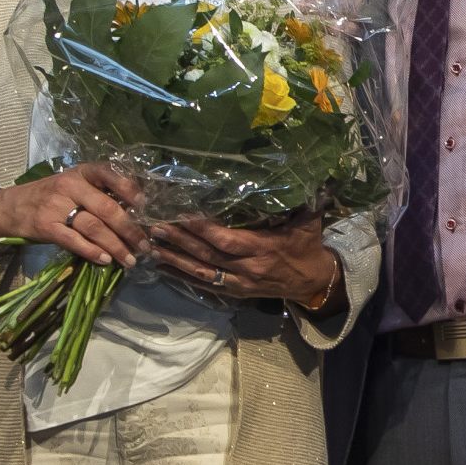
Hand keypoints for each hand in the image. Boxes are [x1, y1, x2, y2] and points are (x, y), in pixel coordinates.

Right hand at [0, 163, 146, 265]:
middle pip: (107, 208)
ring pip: (94, 227)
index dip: (129, 189)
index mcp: (81, 172)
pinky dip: (92, 252)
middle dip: (130, 229)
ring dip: (116, 246)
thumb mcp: (74, 184)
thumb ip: (100, 192)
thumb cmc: (51, 195)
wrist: (11, 206)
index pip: (109, 174)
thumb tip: (136, 210)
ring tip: (130, 259)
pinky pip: (74, 241)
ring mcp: (56, 206)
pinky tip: (105, 260)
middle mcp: (70, 186)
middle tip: (145, 245)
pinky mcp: (46, 226)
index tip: (145, 205)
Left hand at [148, 214, 341, 305]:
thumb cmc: (308, 246)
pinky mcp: (235, 292)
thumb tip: (302, 171)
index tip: (181, 214)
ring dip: (175, 260)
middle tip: (155, 227)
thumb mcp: (309, 222)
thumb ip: (303, 199)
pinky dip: (182, 278)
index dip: (202, 229)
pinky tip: (162, 268)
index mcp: (263, 249)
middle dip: (180, 242)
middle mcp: (247, 269)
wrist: (313, 283)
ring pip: (201, 273)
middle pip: (207, 256)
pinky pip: (204, 286)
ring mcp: (239, 284)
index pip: (226, 240)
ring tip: (151, 247)